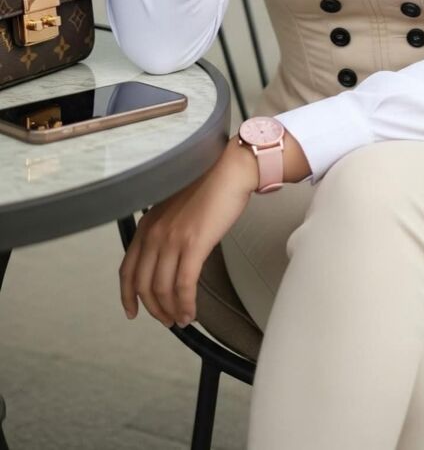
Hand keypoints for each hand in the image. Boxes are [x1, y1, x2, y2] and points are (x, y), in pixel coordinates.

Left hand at [119, 148, 254, 329]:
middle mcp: (154, 233)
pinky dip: (186, 304)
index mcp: (147, 224)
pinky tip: (192, 311)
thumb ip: (164, 231)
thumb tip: (167, 260)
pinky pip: (184, 285)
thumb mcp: (174, 209)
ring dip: (171, 310)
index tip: (132, 311)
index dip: (127, 296)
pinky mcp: (193, 244)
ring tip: (182, 319)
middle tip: (166, 319)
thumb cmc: (208, 186)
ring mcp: (172, 239)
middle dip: (153, 308)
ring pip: (162, 289)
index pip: (127, 269)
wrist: (229, 171)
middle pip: (143, 285)